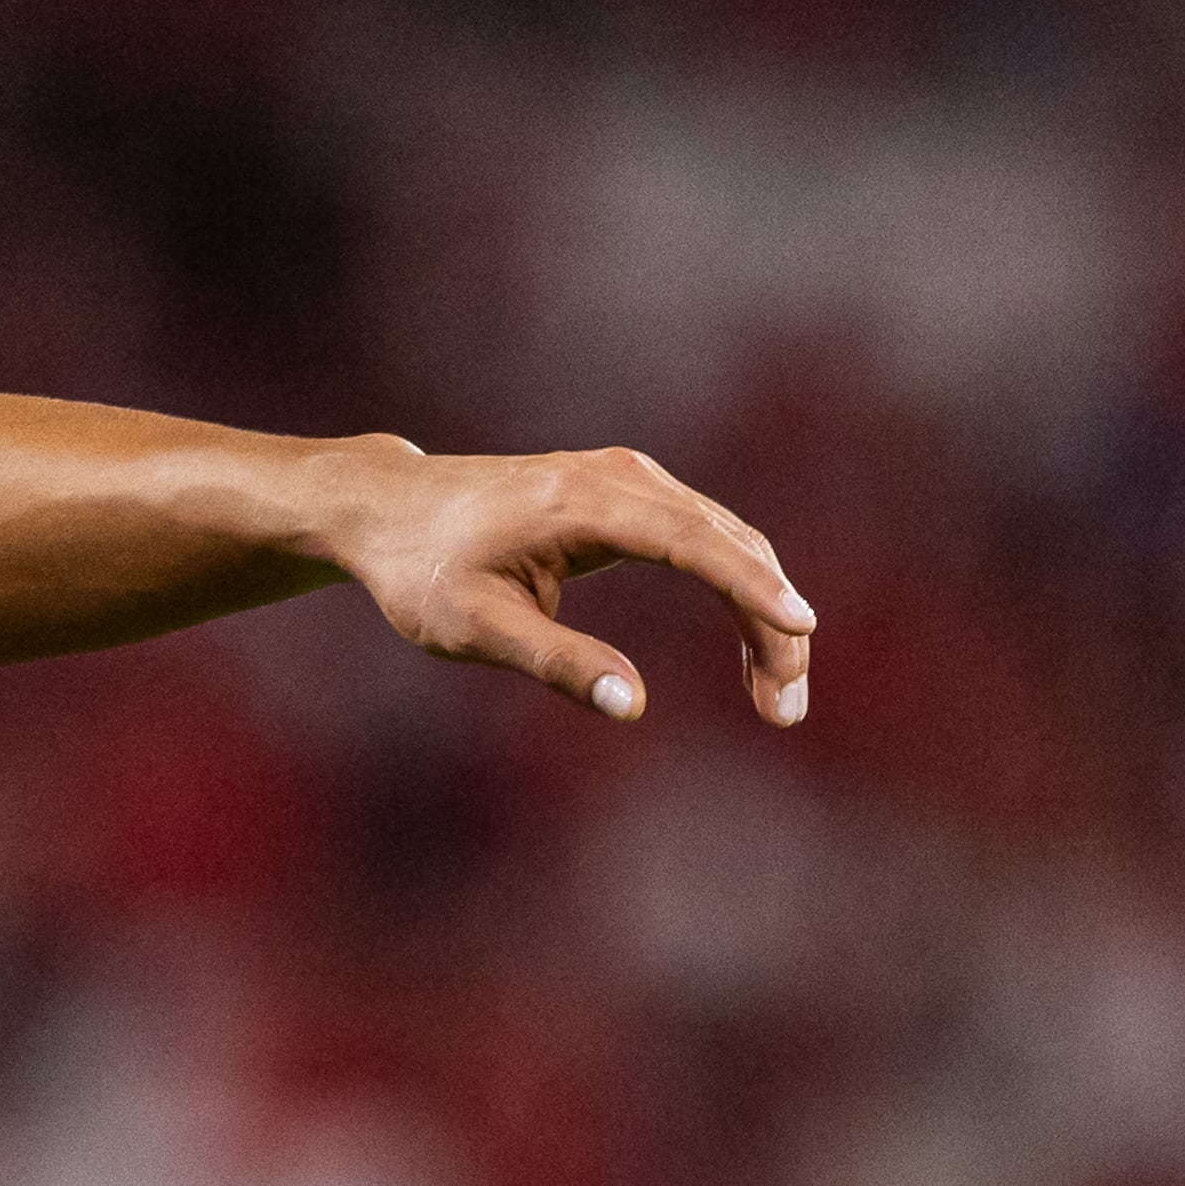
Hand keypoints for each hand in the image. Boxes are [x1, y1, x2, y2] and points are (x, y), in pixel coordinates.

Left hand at [312, 437, 812, 723]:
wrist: (386, 508)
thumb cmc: (420, 569)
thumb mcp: (474, 627)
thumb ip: (555, 663)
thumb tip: (633, 705)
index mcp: (577, 503)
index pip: (690, 542)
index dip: (750, 587)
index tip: (798, 628)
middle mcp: (614, 476)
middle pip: (725, 542)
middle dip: (770, 621)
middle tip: (785, 708)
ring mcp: (624, 477)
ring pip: (724, 538)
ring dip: (761, 608)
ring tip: (776, 693)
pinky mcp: (626, 491)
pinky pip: (703, 535)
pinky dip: (736, 584)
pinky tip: (754, 638)